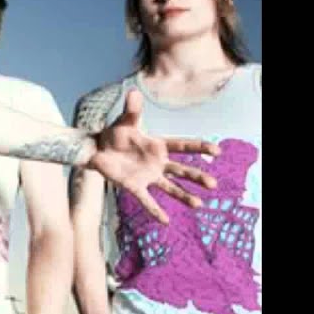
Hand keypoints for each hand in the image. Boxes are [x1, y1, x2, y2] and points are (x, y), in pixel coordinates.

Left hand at [89, 89, 220, 223]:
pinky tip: (165, 221)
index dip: (199, 147)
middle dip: (197, 177)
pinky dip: (155, 210)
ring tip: (198, 205)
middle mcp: (157, 162)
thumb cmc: (114, 134)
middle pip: (181, 170)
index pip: (183, 146)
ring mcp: (148, 176)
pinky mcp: (135, 186)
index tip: (216, 151)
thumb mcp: (123, 122)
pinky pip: (147, 200)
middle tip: (213, 185)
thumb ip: (131, 110)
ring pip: (170, 187)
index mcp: (158, 145)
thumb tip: (133, 92)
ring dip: (183, 196)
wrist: (96, 149)